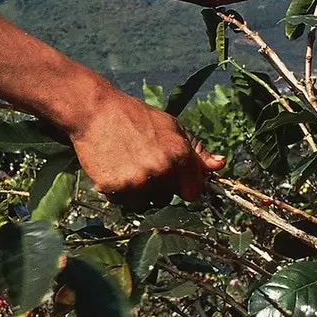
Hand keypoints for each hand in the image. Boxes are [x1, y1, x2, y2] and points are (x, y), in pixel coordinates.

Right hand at [65, 89, 225, 208]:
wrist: (95, 112)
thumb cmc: (136, 116)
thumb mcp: (172, 127)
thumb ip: (197, 150)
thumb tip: (221, 164)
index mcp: (179, 155)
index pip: (193, 192)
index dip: (182, 186)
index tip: (171, 178)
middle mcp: (161, 170)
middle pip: (167, 199)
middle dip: (158, 187)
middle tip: (141, 163)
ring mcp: (137, 181)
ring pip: (145, 204)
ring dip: (138, 193)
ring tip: (127, 167)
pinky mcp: (115, 188)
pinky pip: (123, 203)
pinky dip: (120, 192)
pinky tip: (115, 170)